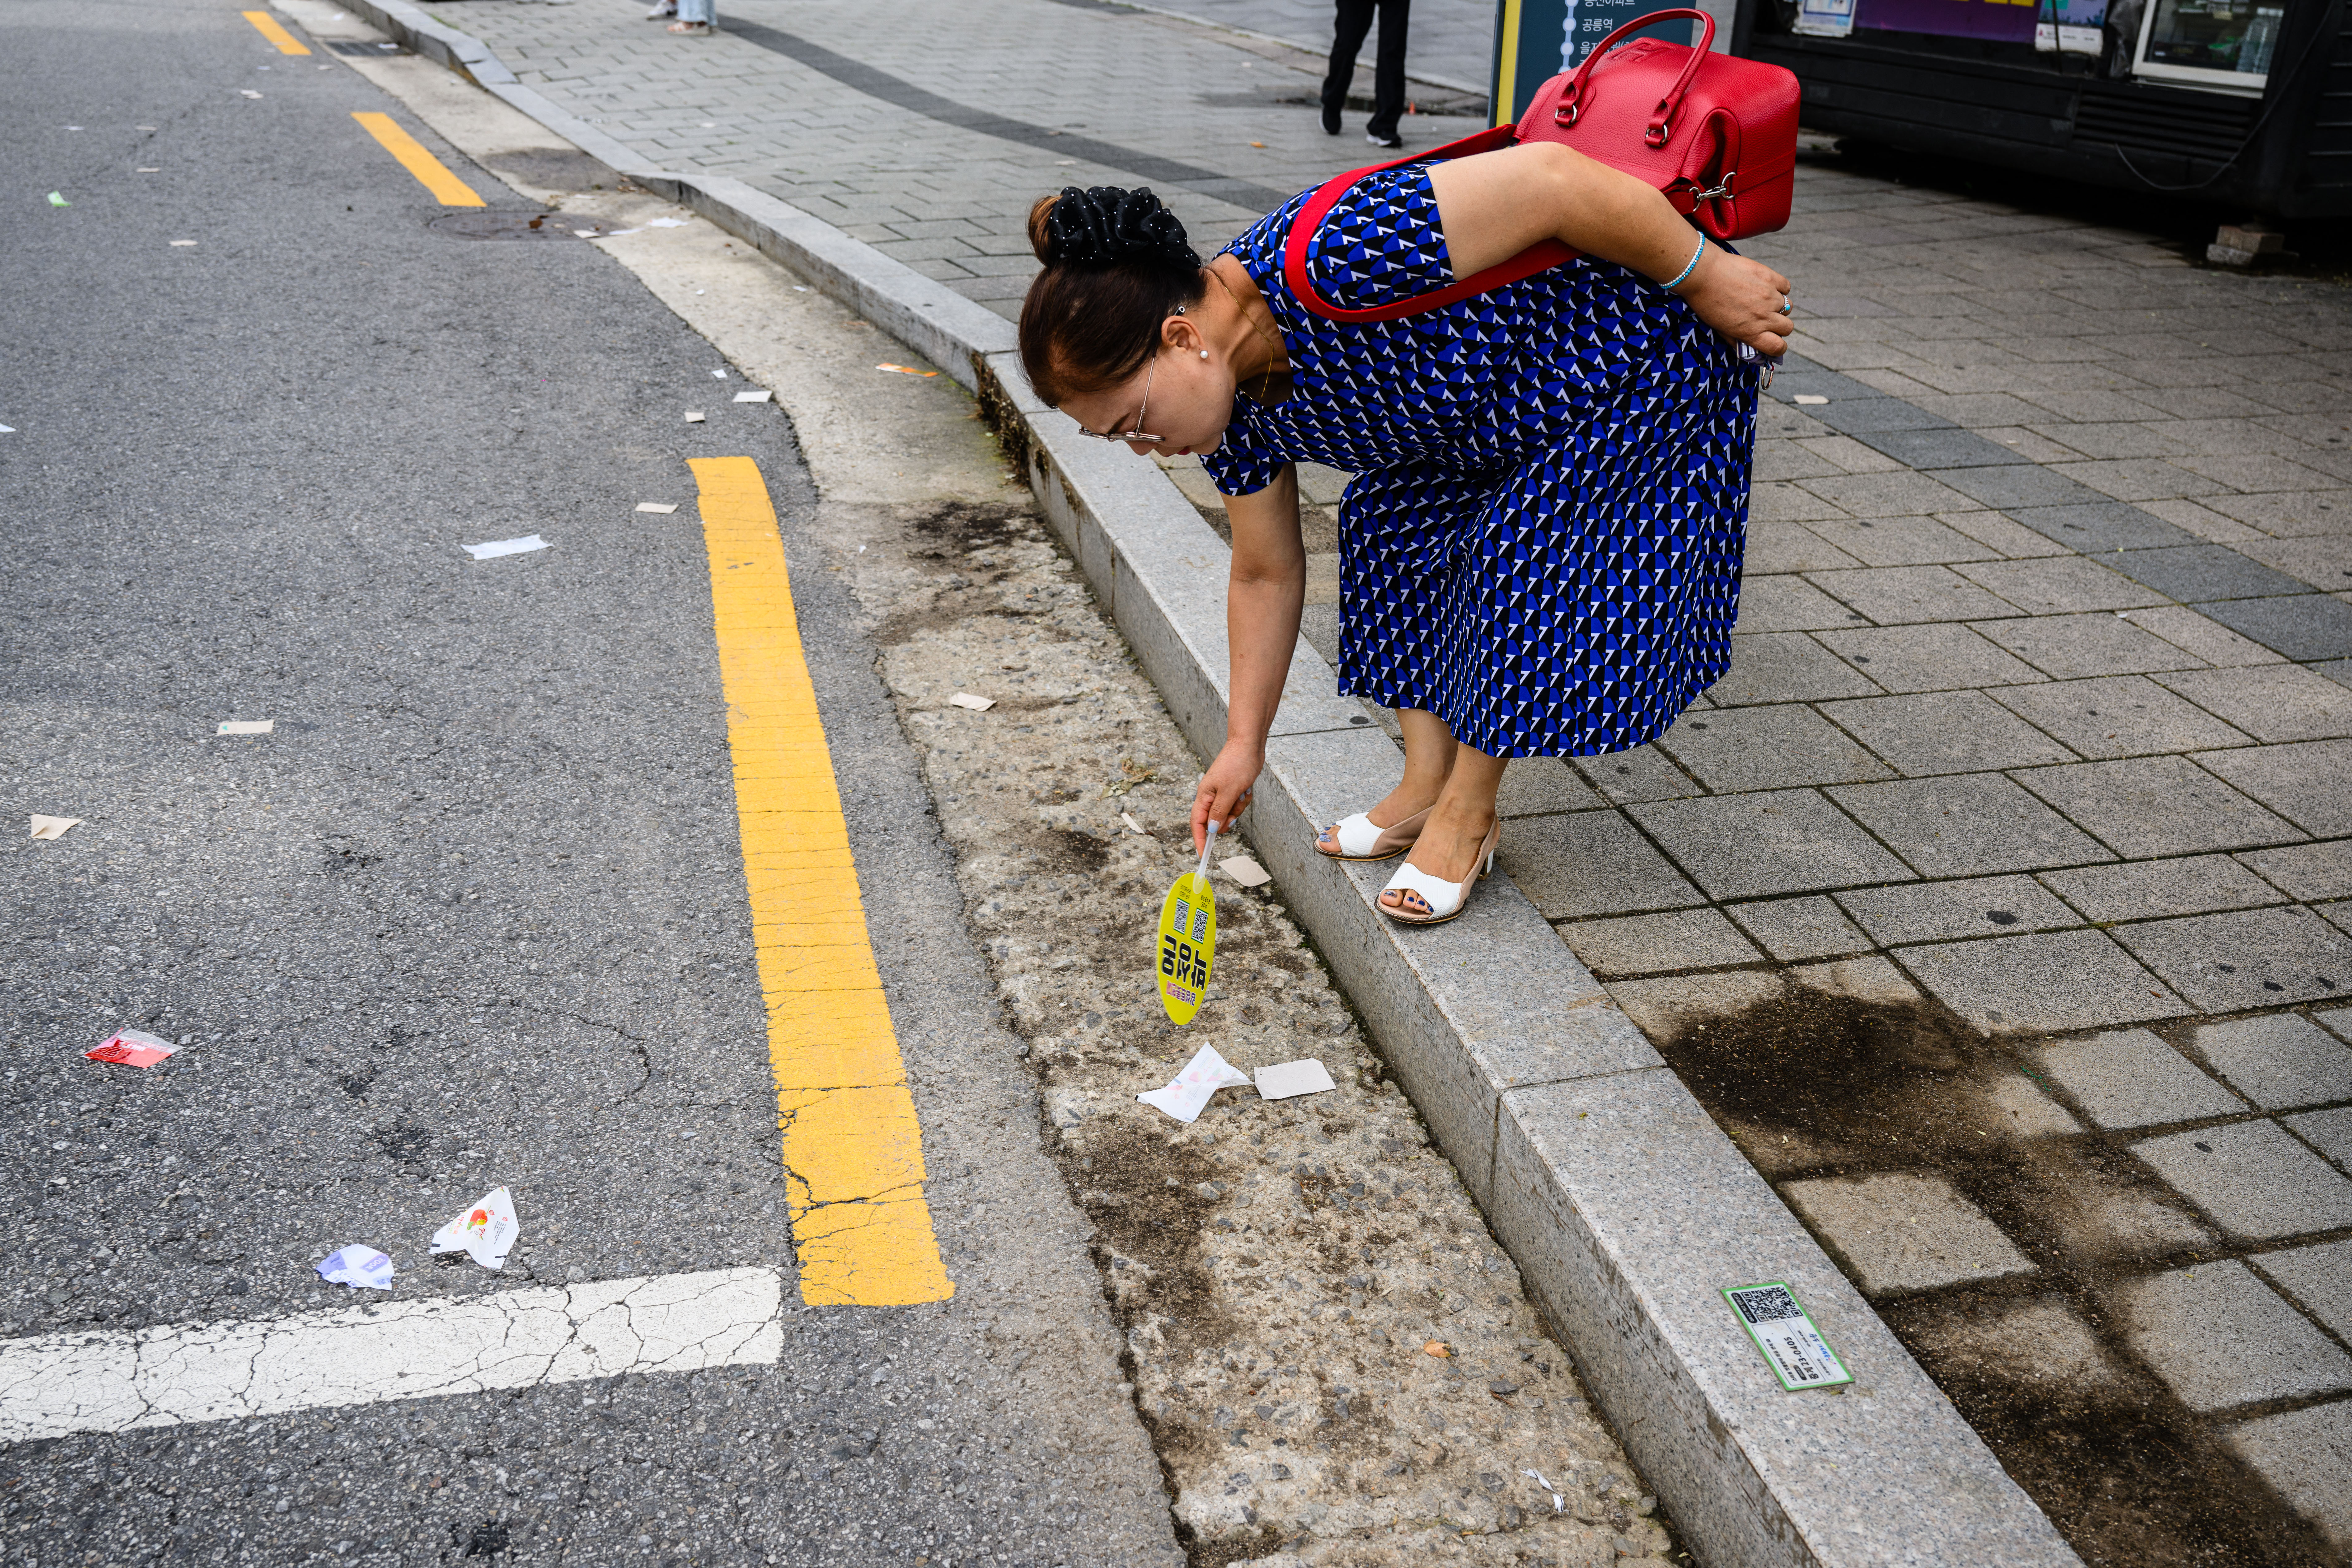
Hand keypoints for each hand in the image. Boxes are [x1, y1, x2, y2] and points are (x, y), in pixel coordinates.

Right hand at [1191, 740, 1261, 853]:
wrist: (1249, 746)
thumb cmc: (1237, 764)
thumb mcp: (1228, 791)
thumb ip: (1219, 812)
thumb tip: (1212, 829)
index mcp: (1204, 796)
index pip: (1197, 823)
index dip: (1200, 839)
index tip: (1203, 854)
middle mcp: (1211, 796)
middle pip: (1216, 821)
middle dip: (1228, 819)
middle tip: (1235, 812)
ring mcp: (1222, 794)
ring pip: (1229, 814)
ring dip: (1238, 808)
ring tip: (1242, 793)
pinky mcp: (1233, 791)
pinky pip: (1238, 805)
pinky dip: (1243, 800)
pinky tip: (1246, 789)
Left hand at [1675, 246, 1791, 356]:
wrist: (1703, 274)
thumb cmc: (1706, 303)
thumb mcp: (1719, 329)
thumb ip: (1736, 339)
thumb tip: (1747, 348)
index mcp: (1751, 332)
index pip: (1778, 347)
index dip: (1779, 348)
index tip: (1776, 343)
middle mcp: (1764, 316)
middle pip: (1787, 328)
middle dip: (1780, 327)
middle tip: (1768, 320)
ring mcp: (1769, 296)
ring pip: (1787, 307)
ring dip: (1778, 307)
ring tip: (1764, 301)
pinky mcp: (1770, 277)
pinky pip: (1786, 287)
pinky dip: (1780, 289)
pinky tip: (1768, 287)